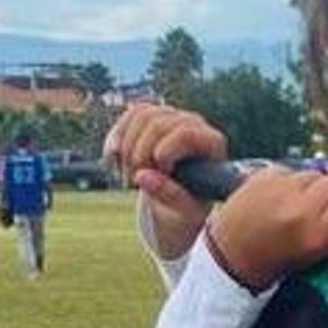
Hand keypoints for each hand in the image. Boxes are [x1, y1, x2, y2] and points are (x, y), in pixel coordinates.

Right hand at [102, 101, 229, 260]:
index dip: (163, 154)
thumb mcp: (183, 212)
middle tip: (135, 182)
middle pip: (158, 123)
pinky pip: (130, 115)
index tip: (159, 174)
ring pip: (141, 116)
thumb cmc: (186, 210)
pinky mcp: (154, 117)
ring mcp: (173, 117)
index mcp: (212, 144)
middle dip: (139, 155)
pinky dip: (117, 138)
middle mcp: (195, 124)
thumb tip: (143, 176)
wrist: (175, 205)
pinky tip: (115, 159)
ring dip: (127, 149)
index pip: (184, 133)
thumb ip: (168, 196)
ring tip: (129, 174)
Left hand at [205, 167, 327, 289]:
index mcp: (316, 237)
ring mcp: (280, 189)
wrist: (229, 256)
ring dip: (308, 186)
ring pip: (313, 174)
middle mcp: (300, 210)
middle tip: (315, 210)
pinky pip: (290, 171)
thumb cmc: (275, 260)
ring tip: (293, 205)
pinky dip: (287, 181)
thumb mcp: (315, 254)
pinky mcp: (263, 176)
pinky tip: (277, 198)